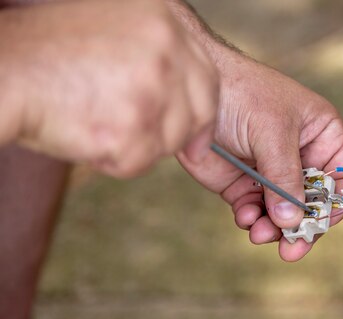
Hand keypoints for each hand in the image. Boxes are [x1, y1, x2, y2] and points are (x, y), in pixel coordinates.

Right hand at [0, 0, 217, 177]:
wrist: (3, 70)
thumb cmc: (49, 53)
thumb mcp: (113, 27)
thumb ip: (157, 51)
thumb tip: (190, 95)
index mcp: (162, 18)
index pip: (206, 76)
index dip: (203, 111)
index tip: (198, 137)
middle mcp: (165, 47)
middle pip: (198, 112)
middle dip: (175, 135)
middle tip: (140, 135)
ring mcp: (151, 86)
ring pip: (169, 141)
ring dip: (137, 144)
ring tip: (96, 119)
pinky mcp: (132, 125)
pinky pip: (139, 161)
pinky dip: (114, 159)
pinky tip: (85, 132)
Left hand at [177, 43, 342, 260]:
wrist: (191, 90)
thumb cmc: (241, 92)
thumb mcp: (272, 131)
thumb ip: (285, 178)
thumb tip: (291, 220)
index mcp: (321, 135)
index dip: (338, 202)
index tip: (322, 223)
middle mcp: (301, 157)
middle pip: (315, 203)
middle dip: (303, 226)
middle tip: (292, 248)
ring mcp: (272, 173)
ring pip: (285, 215)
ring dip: (275, 229)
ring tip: (260, 232)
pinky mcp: (244, 185)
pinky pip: (257, 214)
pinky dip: (252, 221)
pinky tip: (244, 215)